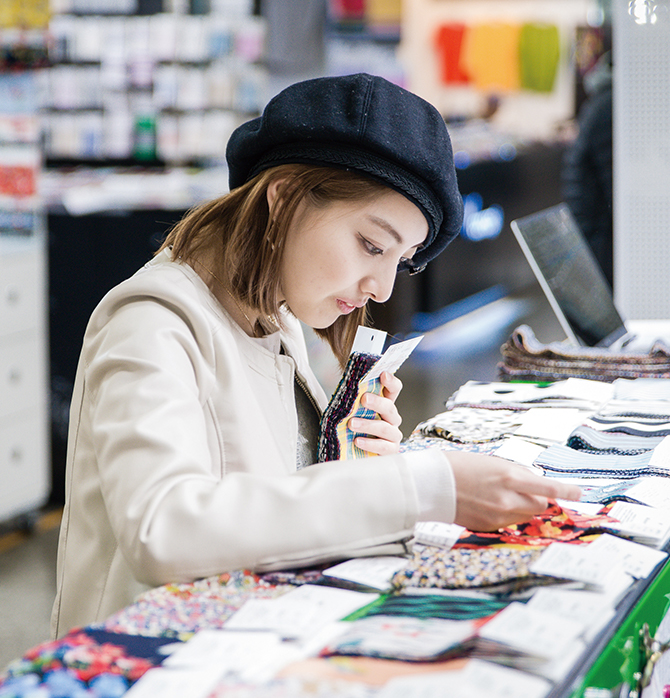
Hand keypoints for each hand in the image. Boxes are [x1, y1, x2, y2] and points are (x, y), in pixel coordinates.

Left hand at [349, 371, 402, 455]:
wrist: (353, 451)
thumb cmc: (355, 427)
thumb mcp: (353, 410)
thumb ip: (354, 399)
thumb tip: (347, 385)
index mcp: (385, 403)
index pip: (394, 389)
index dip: (390, 381)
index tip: (383, 375)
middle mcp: (391, 418)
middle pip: (389, 407)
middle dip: (377, 402)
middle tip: (364, 399)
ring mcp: (393, 434)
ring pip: (385, 428)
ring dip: (368, 425)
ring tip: (352, 424)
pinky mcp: (390, 450)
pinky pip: (383, 447)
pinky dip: (370, 443)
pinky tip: (358, 441)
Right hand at [449, 451, 581, 531]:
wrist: (432, 483)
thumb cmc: (460, 466)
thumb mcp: (493, 462)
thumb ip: (516, 474)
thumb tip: (534, 484)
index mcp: (510, 478)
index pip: (549, 489)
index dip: (567, 492)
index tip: (579, 494)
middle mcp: (508, 499)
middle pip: (540, 505)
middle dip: (540, 499)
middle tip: (528, 491)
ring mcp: (498, 516)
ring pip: (525, 515)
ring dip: (522, 507)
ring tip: (501, 495)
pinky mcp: (488, 526)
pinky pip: (507, 522)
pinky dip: (505, 514)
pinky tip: (487, 503)